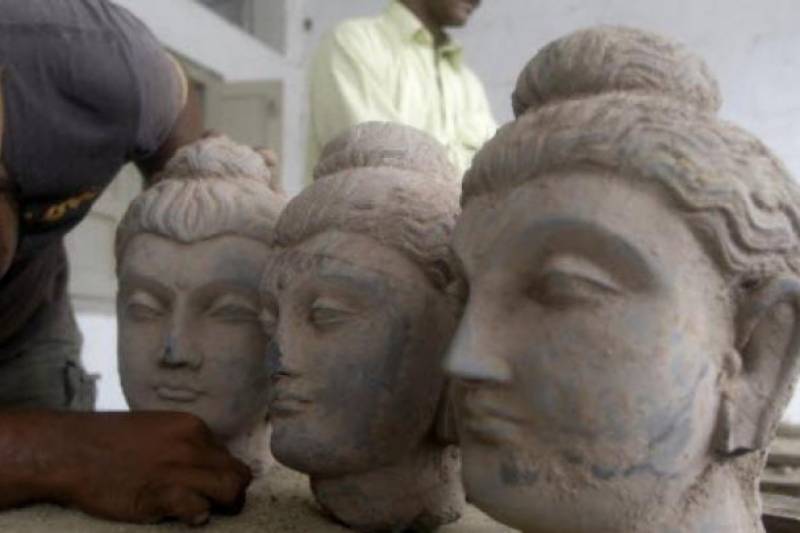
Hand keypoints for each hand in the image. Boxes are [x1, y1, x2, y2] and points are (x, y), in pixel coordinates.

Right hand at [2, 410, 250, 524]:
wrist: (70, 450)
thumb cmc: (109, 442)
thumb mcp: (158, 429)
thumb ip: (185, 444)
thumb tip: (206, 467)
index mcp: (193, 427)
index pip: (229, 456)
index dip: (222, 476)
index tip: (209, 487)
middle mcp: (193, 444)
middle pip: (238, 474)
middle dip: (232, 494)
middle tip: (216, 506)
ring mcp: (180, 468)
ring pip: (230, 490)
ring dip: (220, 506)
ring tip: (202, 511)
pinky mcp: (163, 493)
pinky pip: (200, 509)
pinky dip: (197, 516)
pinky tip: (185, 516)